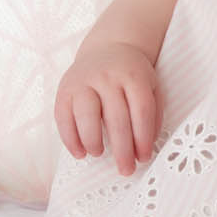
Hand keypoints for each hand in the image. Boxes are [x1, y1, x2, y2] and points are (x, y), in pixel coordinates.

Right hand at [55, 40, 159, 174]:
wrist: (108, 47)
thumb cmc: (132, 75)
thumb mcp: (151, 85)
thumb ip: (153, 113)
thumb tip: (145, 146)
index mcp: (134, 76)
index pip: (141, 110)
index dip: (143, 138)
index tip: (144, 158)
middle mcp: (108, 77)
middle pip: (116, 118)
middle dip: (122, 149)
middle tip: (125, 169)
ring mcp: (84, 82)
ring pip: (87, 115)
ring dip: (93, 141)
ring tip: (99, 154)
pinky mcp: (64, 89)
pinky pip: (63, 117)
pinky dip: (70, 139)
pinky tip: (80, 152)